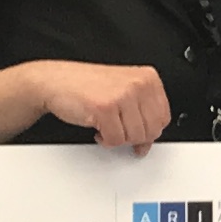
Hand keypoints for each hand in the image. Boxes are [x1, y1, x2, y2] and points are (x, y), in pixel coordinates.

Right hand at [22, 60, 172, 151]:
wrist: (56, 80)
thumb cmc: (87, 86)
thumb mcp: (123, 92)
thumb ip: (141, 114)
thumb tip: (148, 143)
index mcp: (148, 78)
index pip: (164, 117)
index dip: (150, 132)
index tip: (138, 133)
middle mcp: (138, 84)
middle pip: (152, 130)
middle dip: (133, 137)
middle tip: (119, 131)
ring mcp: (122, 95)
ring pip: (134, 137)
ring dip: (118, 139)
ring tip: (107, 127)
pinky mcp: (105, 108)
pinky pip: (115, 140)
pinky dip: (106, 140)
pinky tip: (99, 130)